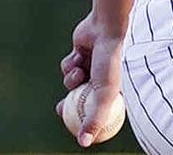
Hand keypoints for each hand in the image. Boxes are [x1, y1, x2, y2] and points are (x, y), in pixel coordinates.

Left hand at [57, 11, 124, 146]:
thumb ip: (94, 119)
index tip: (72, 127)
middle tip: (60, 110)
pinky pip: (67, 67)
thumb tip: (84, 143)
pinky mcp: (80, 54)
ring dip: (70, 79)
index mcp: (111, 87)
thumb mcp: (103, 95)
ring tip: (78, 71)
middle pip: (80, 97)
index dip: (84, 119)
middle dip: (69, 104)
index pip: (97, 109)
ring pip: (71, 82)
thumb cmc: (109, 62)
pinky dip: (68, 65)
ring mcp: (91, 65)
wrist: (105, 29)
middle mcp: (101, 77)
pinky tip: (77, 55)